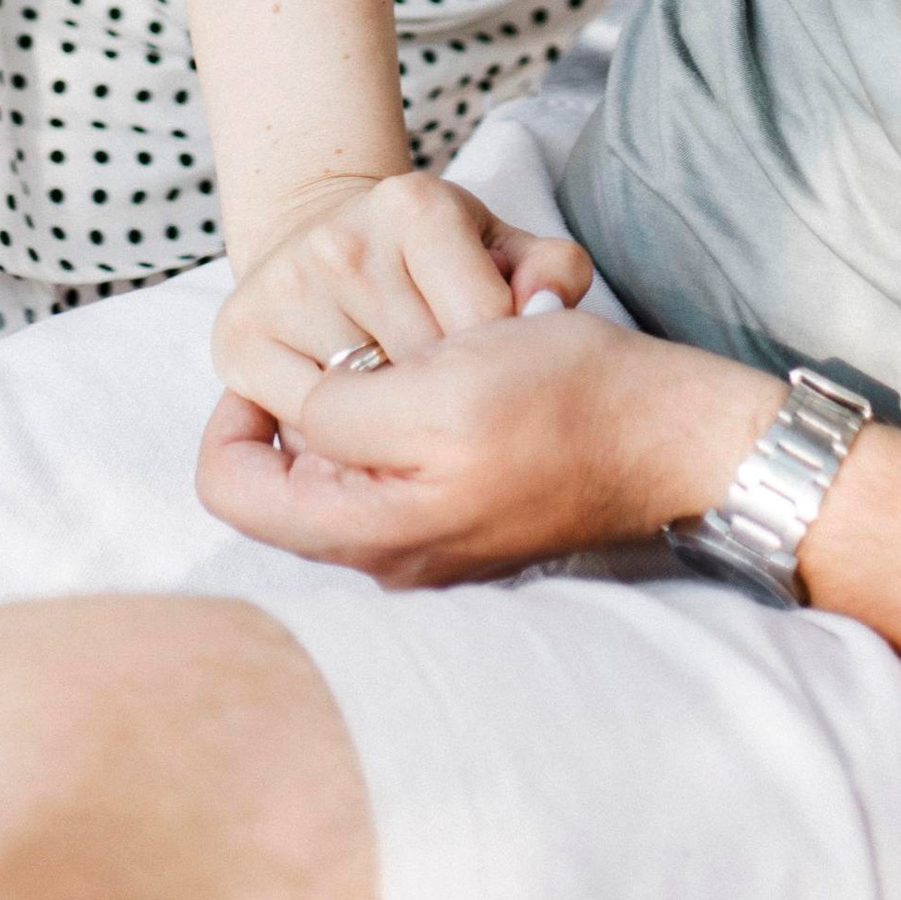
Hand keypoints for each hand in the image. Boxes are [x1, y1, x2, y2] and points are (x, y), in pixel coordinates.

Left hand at [197, 306, 780, 585]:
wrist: (670, 433)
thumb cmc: (566, 402)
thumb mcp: (438, 392)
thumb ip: (341, 416)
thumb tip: (294, 420)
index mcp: (370, 531)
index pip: (230, 489)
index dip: (232, 416)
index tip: (280, 362)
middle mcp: (387, 551)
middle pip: (284, 476)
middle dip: (310, 403)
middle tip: (362, 348)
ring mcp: (426, 538)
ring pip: (339, 462)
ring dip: (361, 401)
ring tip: (416, 354)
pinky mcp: (462, 514)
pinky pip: (394, 461)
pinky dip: (404, 410)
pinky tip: (452, 369)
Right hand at [210, 171, 592, 430]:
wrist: (324, 231)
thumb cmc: (432, 258)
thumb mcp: (499, 248)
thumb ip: (553, 269)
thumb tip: (548, 303)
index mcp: (416, 206)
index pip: (482, 321)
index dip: (499, 365)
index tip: (497, 371)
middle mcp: (344, 240)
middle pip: (422, 371)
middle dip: (448, 402)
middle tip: (457, 409)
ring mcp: (285, 286)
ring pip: (362, 407)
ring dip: (391, 429)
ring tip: (410, 417)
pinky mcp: (239, 335)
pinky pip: (303, 424)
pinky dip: (335, 439)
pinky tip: (360, 423)